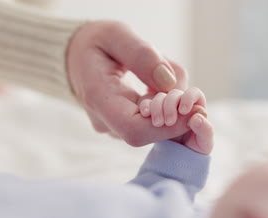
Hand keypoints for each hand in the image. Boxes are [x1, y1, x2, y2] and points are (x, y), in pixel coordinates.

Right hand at [67, 21, 198, 146]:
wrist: (75, 55)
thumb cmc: (96, 41)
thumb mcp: (116, 35)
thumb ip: (142, 56)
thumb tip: (169, 83)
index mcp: (98, 98)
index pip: (135, 130)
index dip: (168, 126)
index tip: (192, 107)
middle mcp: (104, 120)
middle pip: (149, 132)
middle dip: (175, 112)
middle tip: (184, 82)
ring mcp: (113, 126)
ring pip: (153, 127)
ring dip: (171, 105)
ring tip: (164, 73)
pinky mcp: (122, 125)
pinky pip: (151, 122)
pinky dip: (164, 105)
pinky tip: (159, 83)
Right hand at [139, 88, 212, 154]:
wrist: (178, 160)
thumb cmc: (196, 150)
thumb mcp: (205, 144)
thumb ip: (205, 130)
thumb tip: (197, 117)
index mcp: (196, 107)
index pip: (193, 93)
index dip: (188, 98)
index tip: (183, 110)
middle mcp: (180, 104)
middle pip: (174, 94)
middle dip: (170, 105)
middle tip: (169, 122)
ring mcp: (165, 107)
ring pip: (159, 98)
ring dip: (157, 107)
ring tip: (158, 124)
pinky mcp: (152, 112)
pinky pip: (147, 104)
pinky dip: (146, 107)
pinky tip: (145, 114)